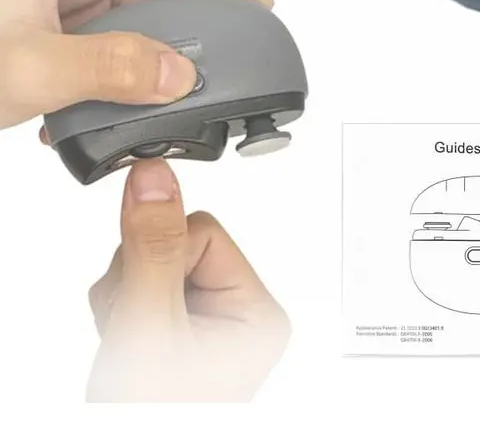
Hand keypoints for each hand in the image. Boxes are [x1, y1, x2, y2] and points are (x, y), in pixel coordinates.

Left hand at [0, 0, 271, 130]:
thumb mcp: (29, 70)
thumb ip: (113, 69)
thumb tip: (179, 73)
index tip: (257, 1)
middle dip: (185, 29)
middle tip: (214, 66)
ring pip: (131, 21)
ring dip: (143, 64)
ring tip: (149, 102)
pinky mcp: (43, 32)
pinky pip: (102, 47)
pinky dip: (111, 81)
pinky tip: (97, 117)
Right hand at [87, 159, 289, 402]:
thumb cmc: (153, 416)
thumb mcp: (149, 327)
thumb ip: (151, 249)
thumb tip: (155, 177)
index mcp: (258, 313)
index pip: (205, 231)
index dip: (160, 259)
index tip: (146, 302)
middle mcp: (239, 315)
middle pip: (177, 245)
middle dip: (138, 281)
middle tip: (133, 333)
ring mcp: (206, 325)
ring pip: (152, 265)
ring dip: (124, 299)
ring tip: (127, 348)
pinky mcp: (176, 332)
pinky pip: (140, 289)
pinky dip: (118, 314)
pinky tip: (122, 348)